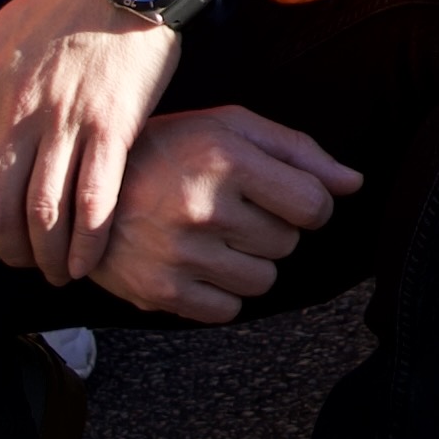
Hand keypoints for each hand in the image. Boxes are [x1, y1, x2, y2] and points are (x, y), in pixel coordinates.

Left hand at [0, 0, 184, 282]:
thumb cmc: (59, 4)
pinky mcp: (115, 124)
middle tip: (20, 265)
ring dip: (47, 255)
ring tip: (56, 272)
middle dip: (5, 250)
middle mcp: (20, 114)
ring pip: (44, 210)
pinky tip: (90, 260)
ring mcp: (68, 121)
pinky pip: (96, 195)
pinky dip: (89, 238)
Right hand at [83, 104, 358, 321]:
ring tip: (217, 237)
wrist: (84, 189)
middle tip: (236, 211)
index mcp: (227, 160)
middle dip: (273, 228)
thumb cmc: (172, 150)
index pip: (314, 205)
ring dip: (250, 262)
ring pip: (262, 280)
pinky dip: (222, 294)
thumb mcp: (232, 128)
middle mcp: (203, 208)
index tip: (289, 198)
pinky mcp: (159, 291)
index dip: (310, 204)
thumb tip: (354, 183)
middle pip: (288, 243)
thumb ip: (299, 151)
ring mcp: (179, 254)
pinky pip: (228, 310)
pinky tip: (200, 264)